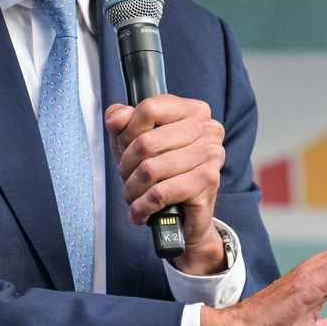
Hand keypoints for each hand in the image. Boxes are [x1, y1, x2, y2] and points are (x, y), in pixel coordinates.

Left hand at [105, 96, 226, 274]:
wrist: (190, 216)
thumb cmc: (165, 174)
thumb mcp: (137, 142)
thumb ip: (123, 123)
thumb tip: (115, 118)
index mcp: (193, 110)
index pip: (148, 109)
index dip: (126, 132)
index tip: (124, 149)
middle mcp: (208, 128)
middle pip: (146, 142)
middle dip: (126, 166)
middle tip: (127, 179)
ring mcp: (211, 154)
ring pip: (150, 169)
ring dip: (132, 190)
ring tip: (133, 197)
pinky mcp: (208, 182)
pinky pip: (160, 193)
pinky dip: (142, 207)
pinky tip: (140, 211)